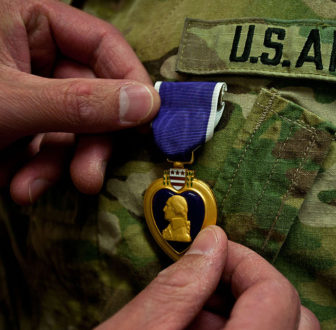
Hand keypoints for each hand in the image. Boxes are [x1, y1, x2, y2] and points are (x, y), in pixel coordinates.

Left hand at [0, 0, 159, 203]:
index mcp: (30, 21)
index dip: (128, 82)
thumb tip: (148, 106)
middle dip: (86, 143)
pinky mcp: (14, 122)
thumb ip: (81, 104)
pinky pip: (43, 143)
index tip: (146, 121)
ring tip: (27, 190)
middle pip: (90, 94)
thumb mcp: (8, 102)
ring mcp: (25, 89)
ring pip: (68, 127)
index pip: (102, 44)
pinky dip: (32, 168)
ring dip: (53, 164)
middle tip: (87, 179)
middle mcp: (33, 53)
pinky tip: (11, 184)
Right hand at [97, 226, 319, 329]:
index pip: (276, 296)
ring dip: (247, 309)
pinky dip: (245, 328)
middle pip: (296, 314)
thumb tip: (213, 240)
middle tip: (207, 280)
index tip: (214, 250)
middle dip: (251, 285)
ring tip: (196, 312)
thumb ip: (175, 289)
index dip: (245, 262)